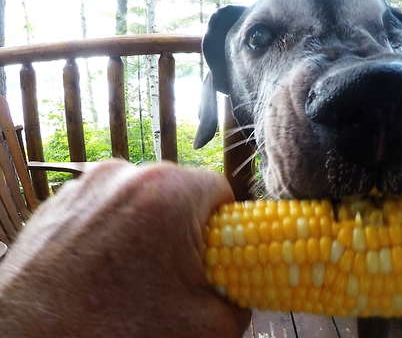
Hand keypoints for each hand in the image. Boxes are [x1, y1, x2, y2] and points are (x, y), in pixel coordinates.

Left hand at [0, 160, 250, 336]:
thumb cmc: (112, 333)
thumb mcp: (207, 326)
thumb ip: (241, 296)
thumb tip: (245, 285)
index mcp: (168, 193)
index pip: (220, 189)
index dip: (226, 224)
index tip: (219, 252)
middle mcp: (125, 175)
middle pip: (179, 190)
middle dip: (186, 227)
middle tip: (179, 271)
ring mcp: (86, 186)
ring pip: (140, 198)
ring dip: (149, 227)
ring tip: (137, 273)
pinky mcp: (59, 203)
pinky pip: (105, 207)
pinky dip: (114, 231)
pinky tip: (106, 270)